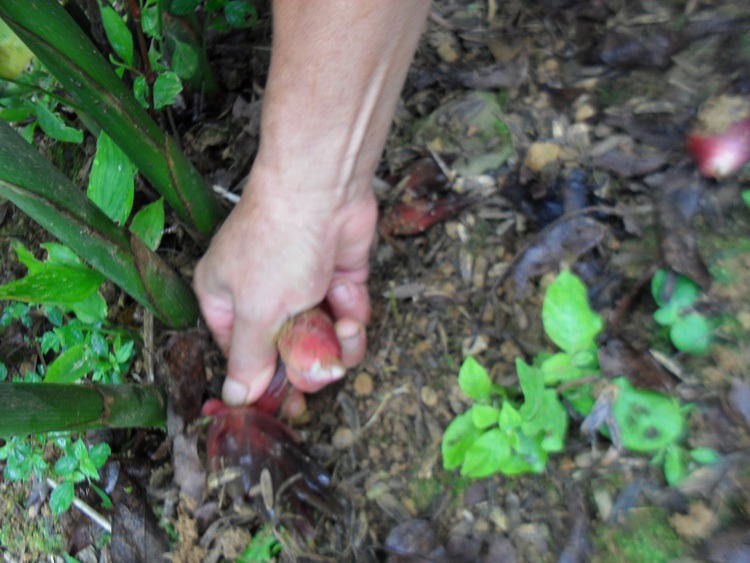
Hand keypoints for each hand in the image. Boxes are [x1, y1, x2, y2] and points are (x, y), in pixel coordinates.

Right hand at [194, 170, 376, 409]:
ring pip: (323, 341)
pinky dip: (352, 312)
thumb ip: (249, 358)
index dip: (266, 385)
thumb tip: (236, 397)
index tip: (289, 407)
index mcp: (226, 303)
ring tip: (343, 325)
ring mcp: (303, 290)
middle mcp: (264, 299)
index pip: (243, 360)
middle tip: (323, 368)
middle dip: (310, 364)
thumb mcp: (257, 310)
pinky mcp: (338, 281)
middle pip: (287, 356)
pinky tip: (348, 294)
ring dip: (338, 341)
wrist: (323, 190)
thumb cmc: (277, 242)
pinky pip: (347, 318)